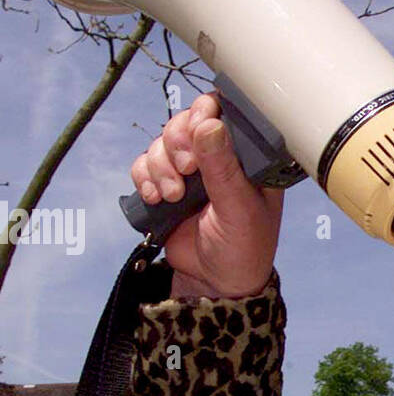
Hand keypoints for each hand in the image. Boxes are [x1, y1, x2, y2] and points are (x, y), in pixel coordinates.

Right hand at [130, 92, 283, 297]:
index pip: (226, 112)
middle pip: (186, 121)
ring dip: (160, 165)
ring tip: (173, 196)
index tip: (199, 133)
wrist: (215, 283)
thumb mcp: (238, 208)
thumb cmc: (243, 248)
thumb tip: (208, 125)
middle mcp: (219, 157)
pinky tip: (156, 198)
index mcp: (248, 157)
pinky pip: (144, 165)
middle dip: (177, 142)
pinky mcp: (167, 185)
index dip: (206, 113)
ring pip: (162, 142)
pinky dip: (144, 177)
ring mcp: (191, 171)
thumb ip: (223, 168)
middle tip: (186, 171)